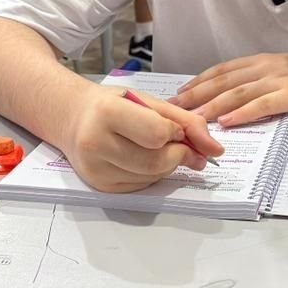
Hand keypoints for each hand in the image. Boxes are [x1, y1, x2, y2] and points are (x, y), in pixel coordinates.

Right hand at [63, 85, 222, 192]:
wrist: (73, 117)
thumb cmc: (113, 104)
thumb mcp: (148, 101)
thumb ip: (186, 121)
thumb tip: (215, 149)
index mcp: (107, 113)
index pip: (157, 134)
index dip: (175, 133)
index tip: (176, 128)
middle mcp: (96, 143)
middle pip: (157, 161)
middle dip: (178, 154)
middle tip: (182, 145)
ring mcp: (96, 169)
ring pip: (152, 177)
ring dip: (167, 165)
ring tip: (158, 148)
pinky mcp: (100, 186)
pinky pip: (141, 186)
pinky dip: (152, 174)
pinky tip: (143, 158)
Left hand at [171, 52, 287, 126]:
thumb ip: (266, 80)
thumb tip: (243, 95)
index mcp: (265, 61)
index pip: (224, 69)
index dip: (200, 80)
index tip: (181, 91)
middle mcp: (268, 67)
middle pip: (224, 80)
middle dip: (196, 94)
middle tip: (174, 107)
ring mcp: (280, 80)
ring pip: (238, 93)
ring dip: (212, 105)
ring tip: (192, 117)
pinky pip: (263, 105)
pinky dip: (243, 113)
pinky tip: (228, 122)